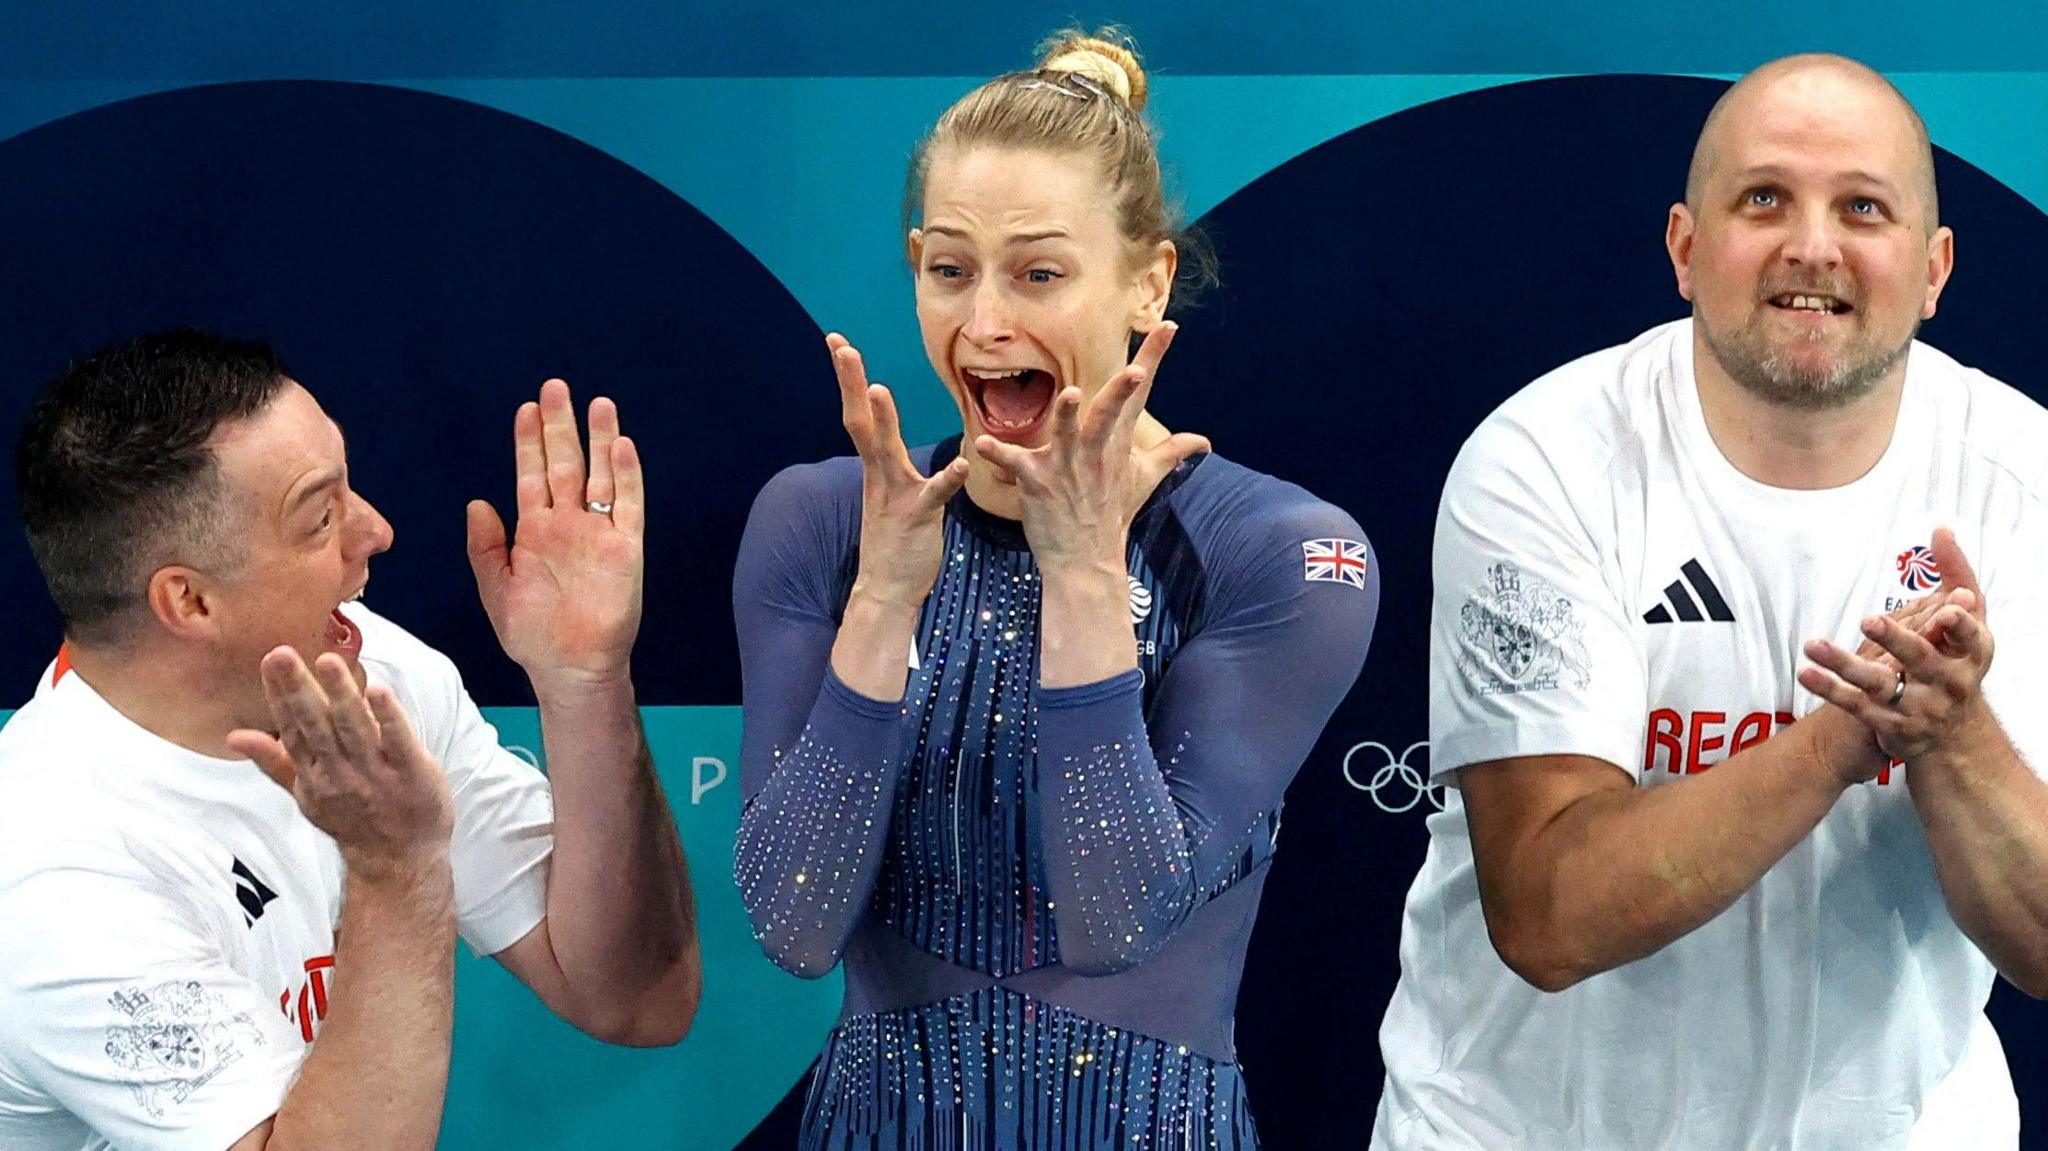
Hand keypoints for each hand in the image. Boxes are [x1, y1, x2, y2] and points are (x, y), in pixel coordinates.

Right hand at [228, 649, 452, 877]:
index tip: (270, 661)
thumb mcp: (307, 793)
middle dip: (298, 690)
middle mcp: (340, 772)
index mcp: (313, 773)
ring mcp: (376, 773)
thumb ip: (274, 761)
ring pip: (354, 728)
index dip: (280, 696)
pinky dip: (388, 717)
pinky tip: (378, 691)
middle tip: (280, 653)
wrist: (399, 859)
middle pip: (316, 726)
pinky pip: (398, 741)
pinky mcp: (412, 772)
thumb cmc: (352, 816)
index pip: (292, 729)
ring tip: (327, 661)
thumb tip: (233, 736)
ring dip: (340, 695)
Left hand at [468, 380, 643, 688]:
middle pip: (565, 464)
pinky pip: (628, 506)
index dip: (529, 442)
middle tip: (556, 388)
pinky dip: (627, 477)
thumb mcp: (496, 590)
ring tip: (598, 404)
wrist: (569, 669)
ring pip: (600, 476)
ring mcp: (598, 534)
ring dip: (599, 441)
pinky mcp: (625, 549)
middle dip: (560, 426)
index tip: (527, 408)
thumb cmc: (531, 635)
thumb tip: (477, 503)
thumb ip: (485, 547)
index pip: (532, 475)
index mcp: (535, 531)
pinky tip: (623, 448)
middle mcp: (568, 525)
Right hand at [831, 333, 968, 605]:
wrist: (888, 589)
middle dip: (852, 383)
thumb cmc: (895, 539)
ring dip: (884, 421)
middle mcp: (880, 475)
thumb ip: (890, 460)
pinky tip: (960, 464)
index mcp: (877, 467)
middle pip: (861, 421)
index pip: (860, 414)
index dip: (850, 379)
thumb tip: (888, 434)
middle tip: (841, 347)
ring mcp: (897, 494)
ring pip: (886, 451)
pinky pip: (934, 493)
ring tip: (882, 390)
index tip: (838, 343)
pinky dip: (946, 477)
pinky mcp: (919, 516)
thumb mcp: (891, 491)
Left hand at [972, 323, 1209, 574]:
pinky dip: (999, 454)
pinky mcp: (1038, 482)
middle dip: (1124, 391)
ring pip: (1067, 433)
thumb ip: (1171, 453)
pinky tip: (982, 445)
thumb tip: (1204, 441)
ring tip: (1070, 394)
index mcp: (1117, 442)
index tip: (1168, 326)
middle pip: (1112, 412)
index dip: (1153, 357)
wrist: (1087, 559)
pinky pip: (1016, 463)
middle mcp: (1095, 450)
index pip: (1138, 392)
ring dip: (1067, 415)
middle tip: (1136, 370)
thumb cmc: (1112, 513)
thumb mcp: (1145, 479)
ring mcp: (1067, 466)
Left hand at [1800, 528, 1994, 764]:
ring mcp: (1918, 706)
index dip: (1960, 625)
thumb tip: (1940, 529)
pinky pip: (1855, 704)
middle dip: (1897, 639)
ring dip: (1845, 665)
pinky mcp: (1890, 724)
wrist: (1955, 736)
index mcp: (1972, 654)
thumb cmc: (1959, 661)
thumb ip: (1955, 575)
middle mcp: (1947, 682)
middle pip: (1920, 658)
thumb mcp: (1968, 622)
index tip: (1948, 610)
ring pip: (1879, 683)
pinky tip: (1806, 672)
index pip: (1969, 637)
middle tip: (1869, 619)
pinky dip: (1830, 689)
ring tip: (1813, 645)